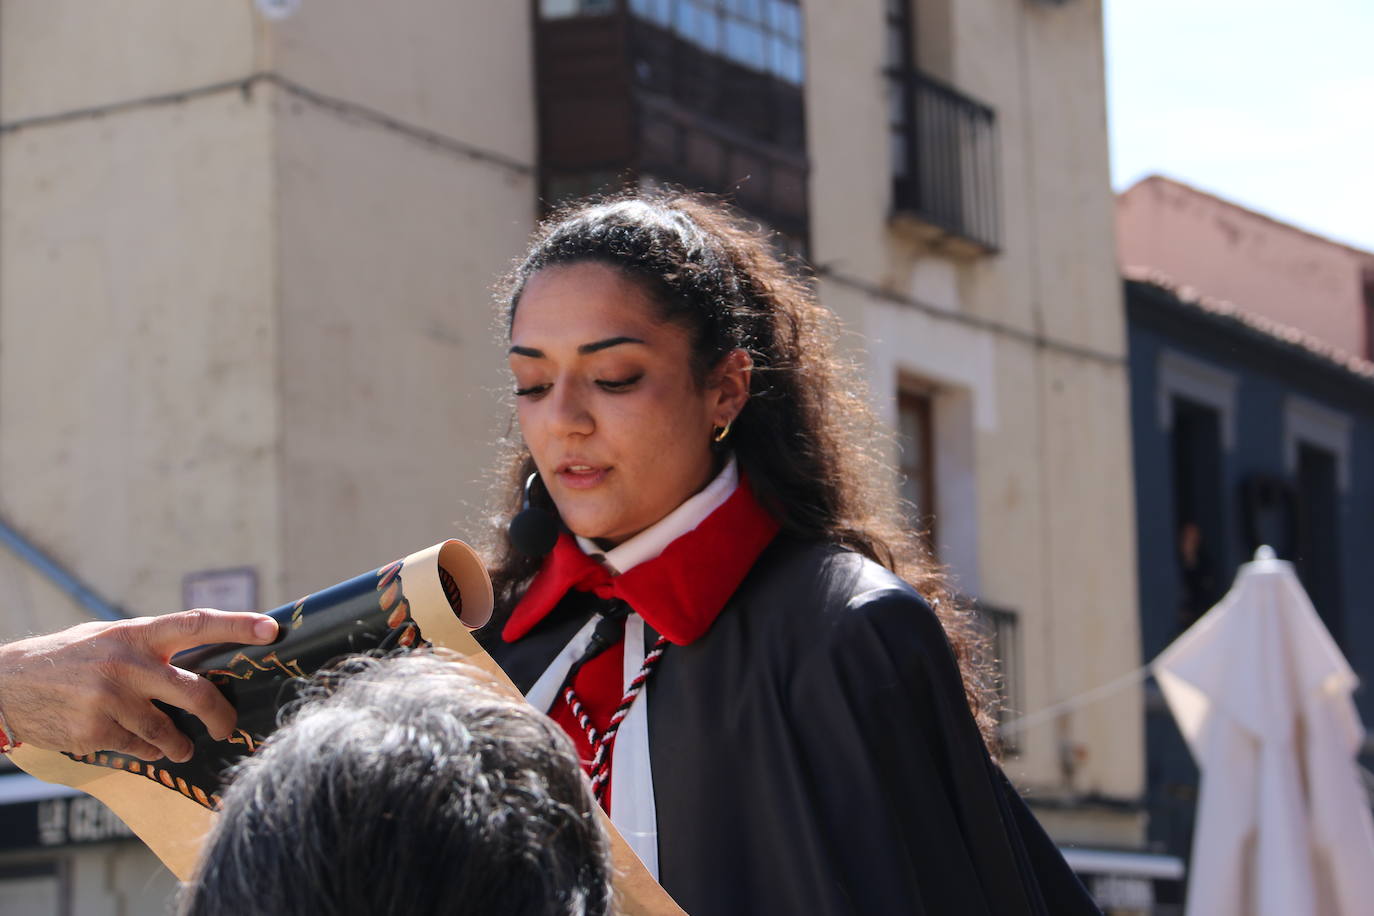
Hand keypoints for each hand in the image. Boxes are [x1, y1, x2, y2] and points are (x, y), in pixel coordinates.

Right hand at [0, 610, 277, 762]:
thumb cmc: (71, 657)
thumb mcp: (110, 637)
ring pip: (168, 731)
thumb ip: (153, 648)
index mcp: (136, 634)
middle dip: (221, 715)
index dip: (238, 625)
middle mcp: (127, 665)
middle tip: (229, 727)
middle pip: (196, 692)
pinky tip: (140, 745)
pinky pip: (138, 749)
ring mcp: (110, 700)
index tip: (272, 629)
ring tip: (181, 745)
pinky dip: (145, 751)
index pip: (197, 623)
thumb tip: (208, 661)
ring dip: (180, 743)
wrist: (7, 683)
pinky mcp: (94, 732)